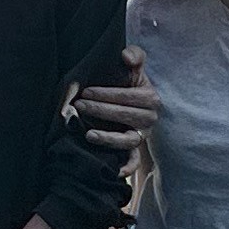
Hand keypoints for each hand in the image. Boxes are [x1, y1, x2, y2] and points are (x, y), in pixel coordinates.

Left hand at [70, 47, 159, 164]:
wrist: (136, 105)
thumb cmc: (131, 84)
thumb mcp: (134, 69)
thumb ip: (134, 56)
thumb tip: (126, 57)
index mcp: (150, 97)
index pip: (127, 96)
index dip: (106, 94)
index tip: (86, 92)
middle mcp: (149, 119)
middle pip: (125, 117)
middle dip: (101, 111)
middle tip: (79, 106)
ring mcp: (142, 136)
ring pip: (129, 140)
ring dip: (109, 139)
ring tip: (88, 134)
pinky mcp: (136, 151)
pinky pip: (133, 162)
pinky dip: (125, 168)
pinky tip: (112, 172)